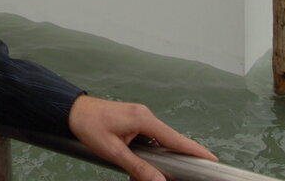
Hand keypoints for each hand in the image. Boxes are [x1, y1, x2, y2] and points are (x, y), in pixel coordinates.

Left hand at [68, 94, 216, 180]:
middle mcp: (145, 115)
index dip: (195, 150)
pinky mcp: (134, 121)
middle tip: (183, 173)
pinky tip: (141, 165)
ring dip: (159, 158)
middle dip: (176, 160)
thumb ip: (138, 167)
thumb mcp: (113, 151)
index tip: (213, 159)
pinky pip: (150, 138)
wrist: (71, 110)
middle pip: (171, 141)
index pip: (176, 138)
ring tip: (149, 173)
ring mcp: (140, 117)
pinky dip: (150, 153)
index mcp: (144, 119)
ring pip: (160, 142)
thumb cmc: (88, 126)